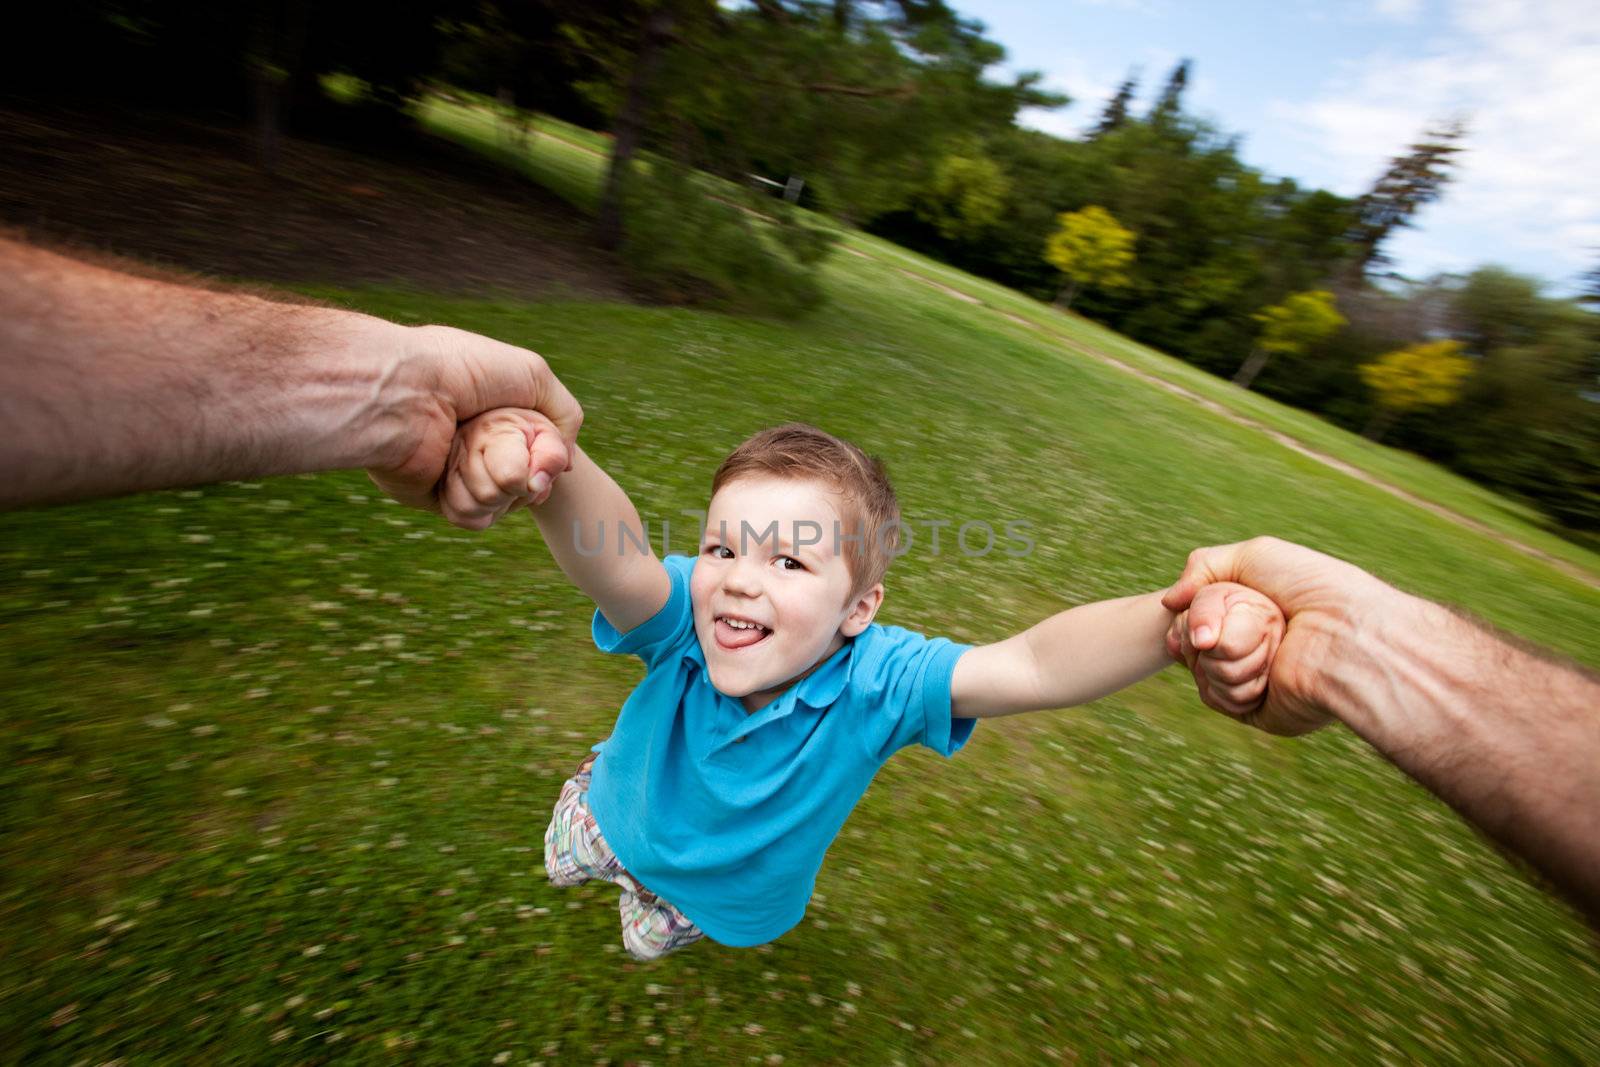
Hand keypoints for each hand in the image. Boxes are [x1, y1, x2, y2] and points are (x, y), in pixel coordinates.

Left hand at [366, 324, 580, 525]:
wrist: (406, 392)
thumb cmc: (464, 371)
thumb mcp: (534, 374)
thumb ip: (564, 414)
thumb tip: (565, 463)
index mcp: (494, 413)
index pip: (538, 450)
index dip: (550, 458)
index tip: (552, 457)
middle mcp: (477, 443)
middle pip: (527, 481)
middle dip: (530, 472)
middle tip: (521, 459)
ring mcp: (458, 472)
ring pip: (504, 501)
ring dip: (500, 481)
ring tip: (469, 447)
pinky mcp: (438, 498)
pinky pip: (476, 516)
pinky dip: (477, 499)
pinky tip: (456, 472)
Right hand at [438, 408, 568, 529]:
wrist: (509, 432)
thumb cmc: (530, 435)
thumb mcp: (549, 436)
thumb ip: (553, 455)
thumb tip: (537, 484)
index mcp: (493, 429)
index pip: (510, 476)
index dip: (529, 485)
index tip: (535, 478)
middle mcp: (462, 445)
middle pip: (489, 496)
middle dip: (513, 495)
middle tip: (519, 478)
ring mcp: (446, 465)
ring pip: (468, 509)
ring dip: (495, 506)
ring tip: (504, 486)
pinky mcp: (440, 486)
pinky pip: (460, 517)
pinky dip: (481, 515)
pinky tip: (492, 497)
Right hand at [1162, 536, 1390, 735]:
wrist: (1346, 635)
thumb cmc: (1312, 589)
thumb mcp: (1255, 555)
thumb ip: (1203, 567)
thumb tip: (1170, 604)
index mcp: (1253, 613)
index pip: (1195, 618)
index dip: (1184, 617)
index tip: (1179, 611)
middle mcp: (1251, 645)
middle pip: (1189, 642)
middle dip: (1199, 629)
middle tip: (1223, 626)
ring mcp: (1252, 678)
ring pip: (1199, 669)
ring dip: (1224, 653)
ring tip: (1270, 643)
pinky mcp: (1255, 708)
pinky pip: (1215, 695)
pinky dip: (1233, 678)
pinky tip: (1267, 671)